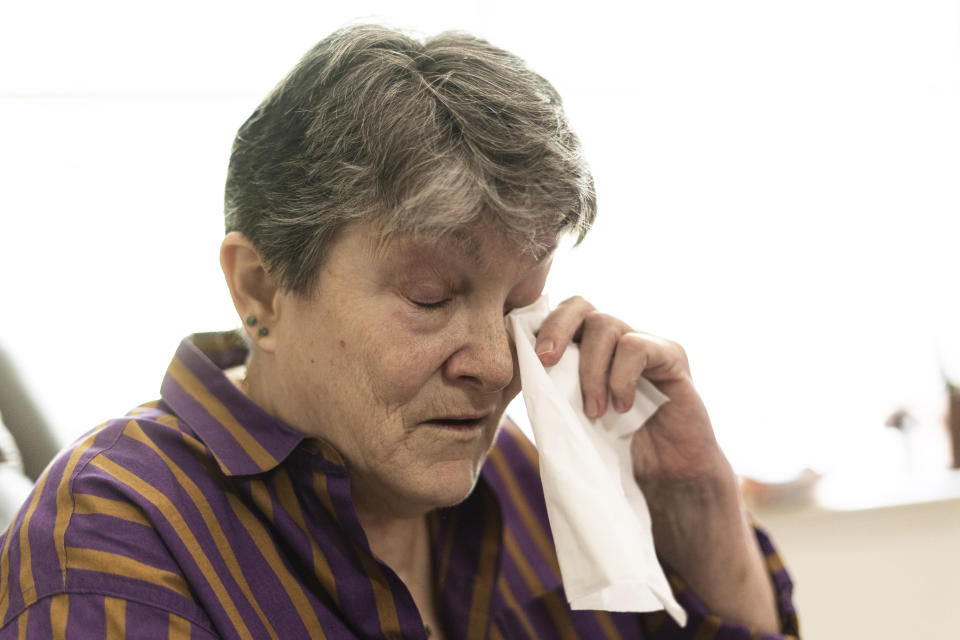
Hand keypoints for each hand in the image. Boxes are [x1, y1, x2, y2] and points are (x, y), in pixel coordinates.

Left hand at [532, 296, 728, 487]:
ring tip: (594, 411)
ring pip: (604, 325)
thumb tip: (515, 374)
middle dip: (555, 329)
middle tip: (545, 361)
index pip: (559, 316)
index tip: (529, 358)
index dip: (540, 328)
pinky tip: (622, 407)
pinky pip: (636, 347)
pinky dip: (620, 378)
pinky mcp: (671, 355)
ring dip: (590, 370)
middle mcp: (616, 337)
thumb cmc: (618, 447)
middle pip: (579, 306)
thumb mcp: (575, 417)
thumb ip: (552, 391)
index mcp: (588, 348)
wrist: (669, 474)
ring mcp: (644, 342)